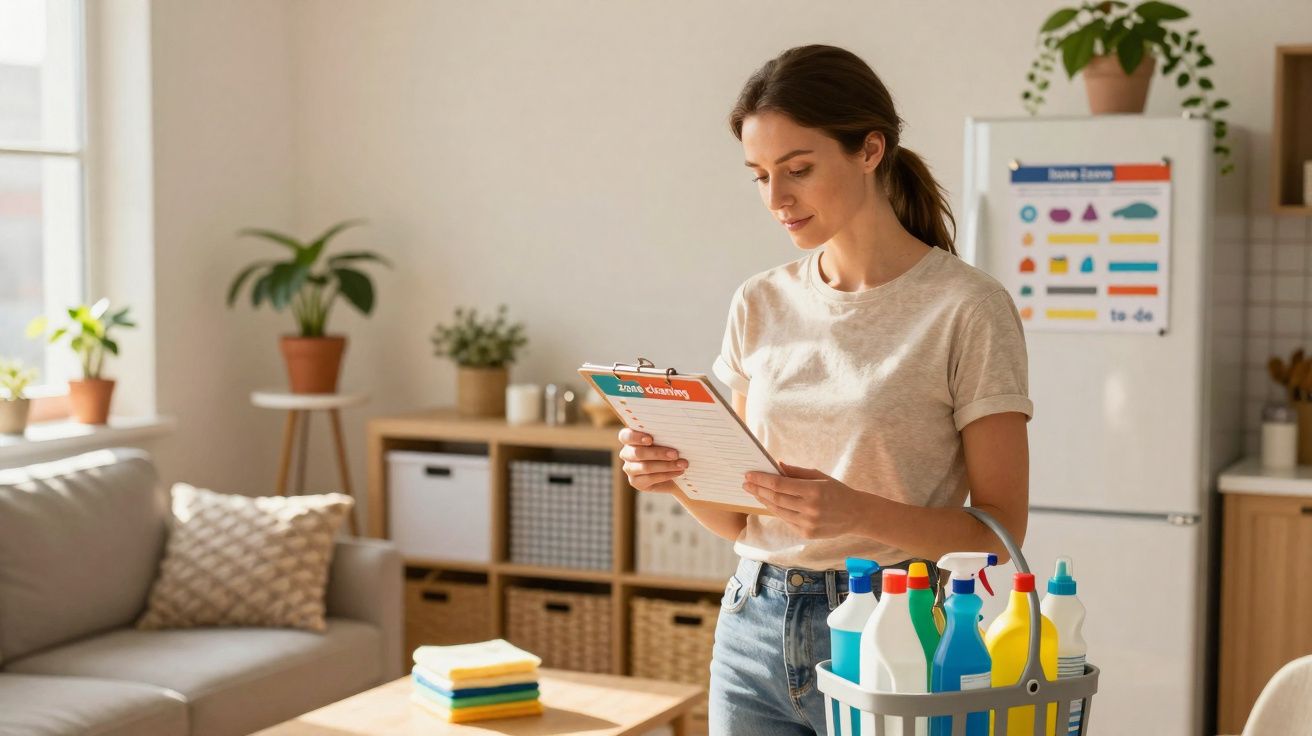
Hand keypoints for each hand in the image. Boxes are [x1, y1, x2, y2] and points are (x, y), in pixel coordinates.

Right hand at [618, 428, 687, 492]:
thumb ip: (664, 436)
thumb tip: (675, 433)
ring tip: (682, 464)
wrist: (675, 471)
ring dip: (666, 465)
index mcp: (630, 439)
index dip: (635, 437)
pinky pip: (650, 478)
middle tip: (675, 454)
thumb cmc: (669, 449)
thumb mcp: (667, 440)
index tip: (650, 439)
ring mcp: (630, 469)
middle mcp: (627, 453)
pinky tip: (678, 472)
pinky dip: (666, 474)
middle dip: (658, 453)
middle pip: (637, 453)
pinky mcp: (636, 482)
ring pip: (645, 467)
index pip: (625, 436)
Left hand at [743, 463, 868, 539]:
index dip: (761, 479)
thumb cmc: (837, 491)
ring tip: (754, 492)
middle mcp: (809, 509)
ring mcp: (808, 523)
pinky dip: (776, 510)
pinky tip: (769, 503)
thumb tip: (777, 465)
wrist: (857, 514)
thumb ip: (797, 472)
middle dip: (757, 490)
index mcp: (813, 491)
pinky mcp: (807, 534)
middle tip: (746, 483)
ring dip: (763, 500)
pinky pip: (786, 520)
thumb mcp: (820, 477)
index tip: (749, 474)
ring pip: (778, 511)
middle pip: (775, 498)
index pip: (779, 484)